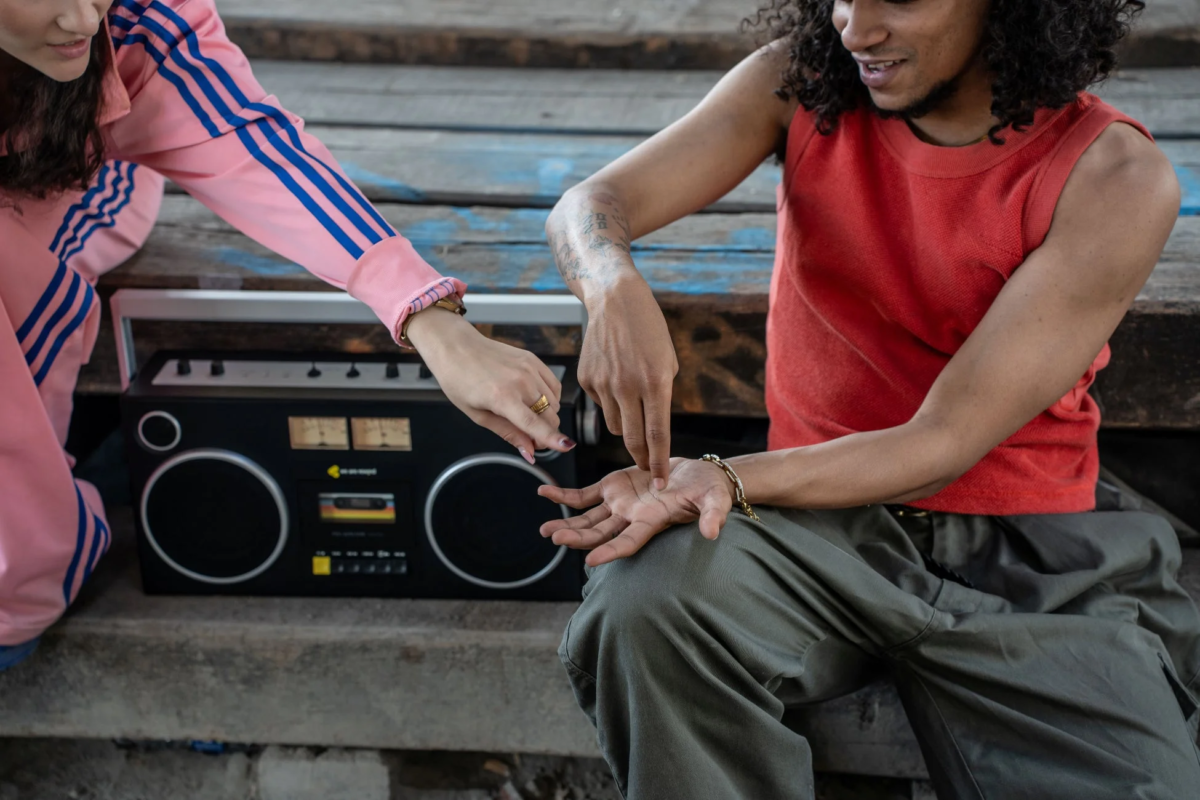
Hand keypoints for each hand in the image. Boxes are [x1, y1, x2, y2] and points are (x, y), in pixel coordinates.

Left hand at [406, 308, 573, 461]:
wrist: (456, 347)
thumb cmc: (459, 380)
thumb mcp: (477, 414)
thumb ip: (508, 433)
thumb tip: (529, 451)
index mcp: (502, 397)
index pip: (534, 424)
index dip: (552, 439)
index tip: (566, 446)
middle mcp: (520, 381)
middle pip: (550, 416)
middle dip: (545, 432)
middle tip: (529, 437)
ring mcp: (529, 368)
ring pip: (555, 403)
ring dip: (546, 415)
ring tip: (526, 414)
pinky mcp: (533, 359)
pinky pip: (554, 385)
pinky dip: (550, 398)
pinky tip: (533, 399)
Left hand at [538, 458, 734, 565]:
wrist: (700, 476)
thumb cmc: (710, 490)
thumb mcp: (715, 499)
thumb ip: (712, 514)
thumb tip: (711, 532)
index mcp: (652, 522)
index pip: (628, 542)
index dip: (610, 552)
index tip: (590, 562)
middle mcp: (631, 518)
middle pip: (600, 534)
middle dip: (578, 538)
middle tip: (556, 540)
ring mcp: (620, 505)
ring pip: (587, 519)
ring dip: (566, 524)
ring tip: (544, 531)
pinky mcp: (613, 488)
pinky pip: (583, 495)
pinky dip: (564, 496)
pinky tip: (544, 493)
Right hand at [581, 277, 677, 488]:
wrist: (615, 301)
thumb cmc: (649, 330)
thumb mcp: (668, 362)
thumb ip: (662, 396)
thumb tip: (654, 429)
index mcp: (655, 383)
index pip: (657, 436)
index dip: (659, 464)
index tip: (660, 483)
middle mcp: (628, 387)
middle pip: (633, 440)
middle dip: (641, 460)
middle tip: (646, 469)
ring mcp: (603, 384)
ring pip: (616, 426)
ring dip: (627, 426)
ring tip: (633, 405)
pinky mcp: (586, 380)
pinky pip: (601, 405)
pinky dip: (611, 402)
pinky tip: (615, 379)